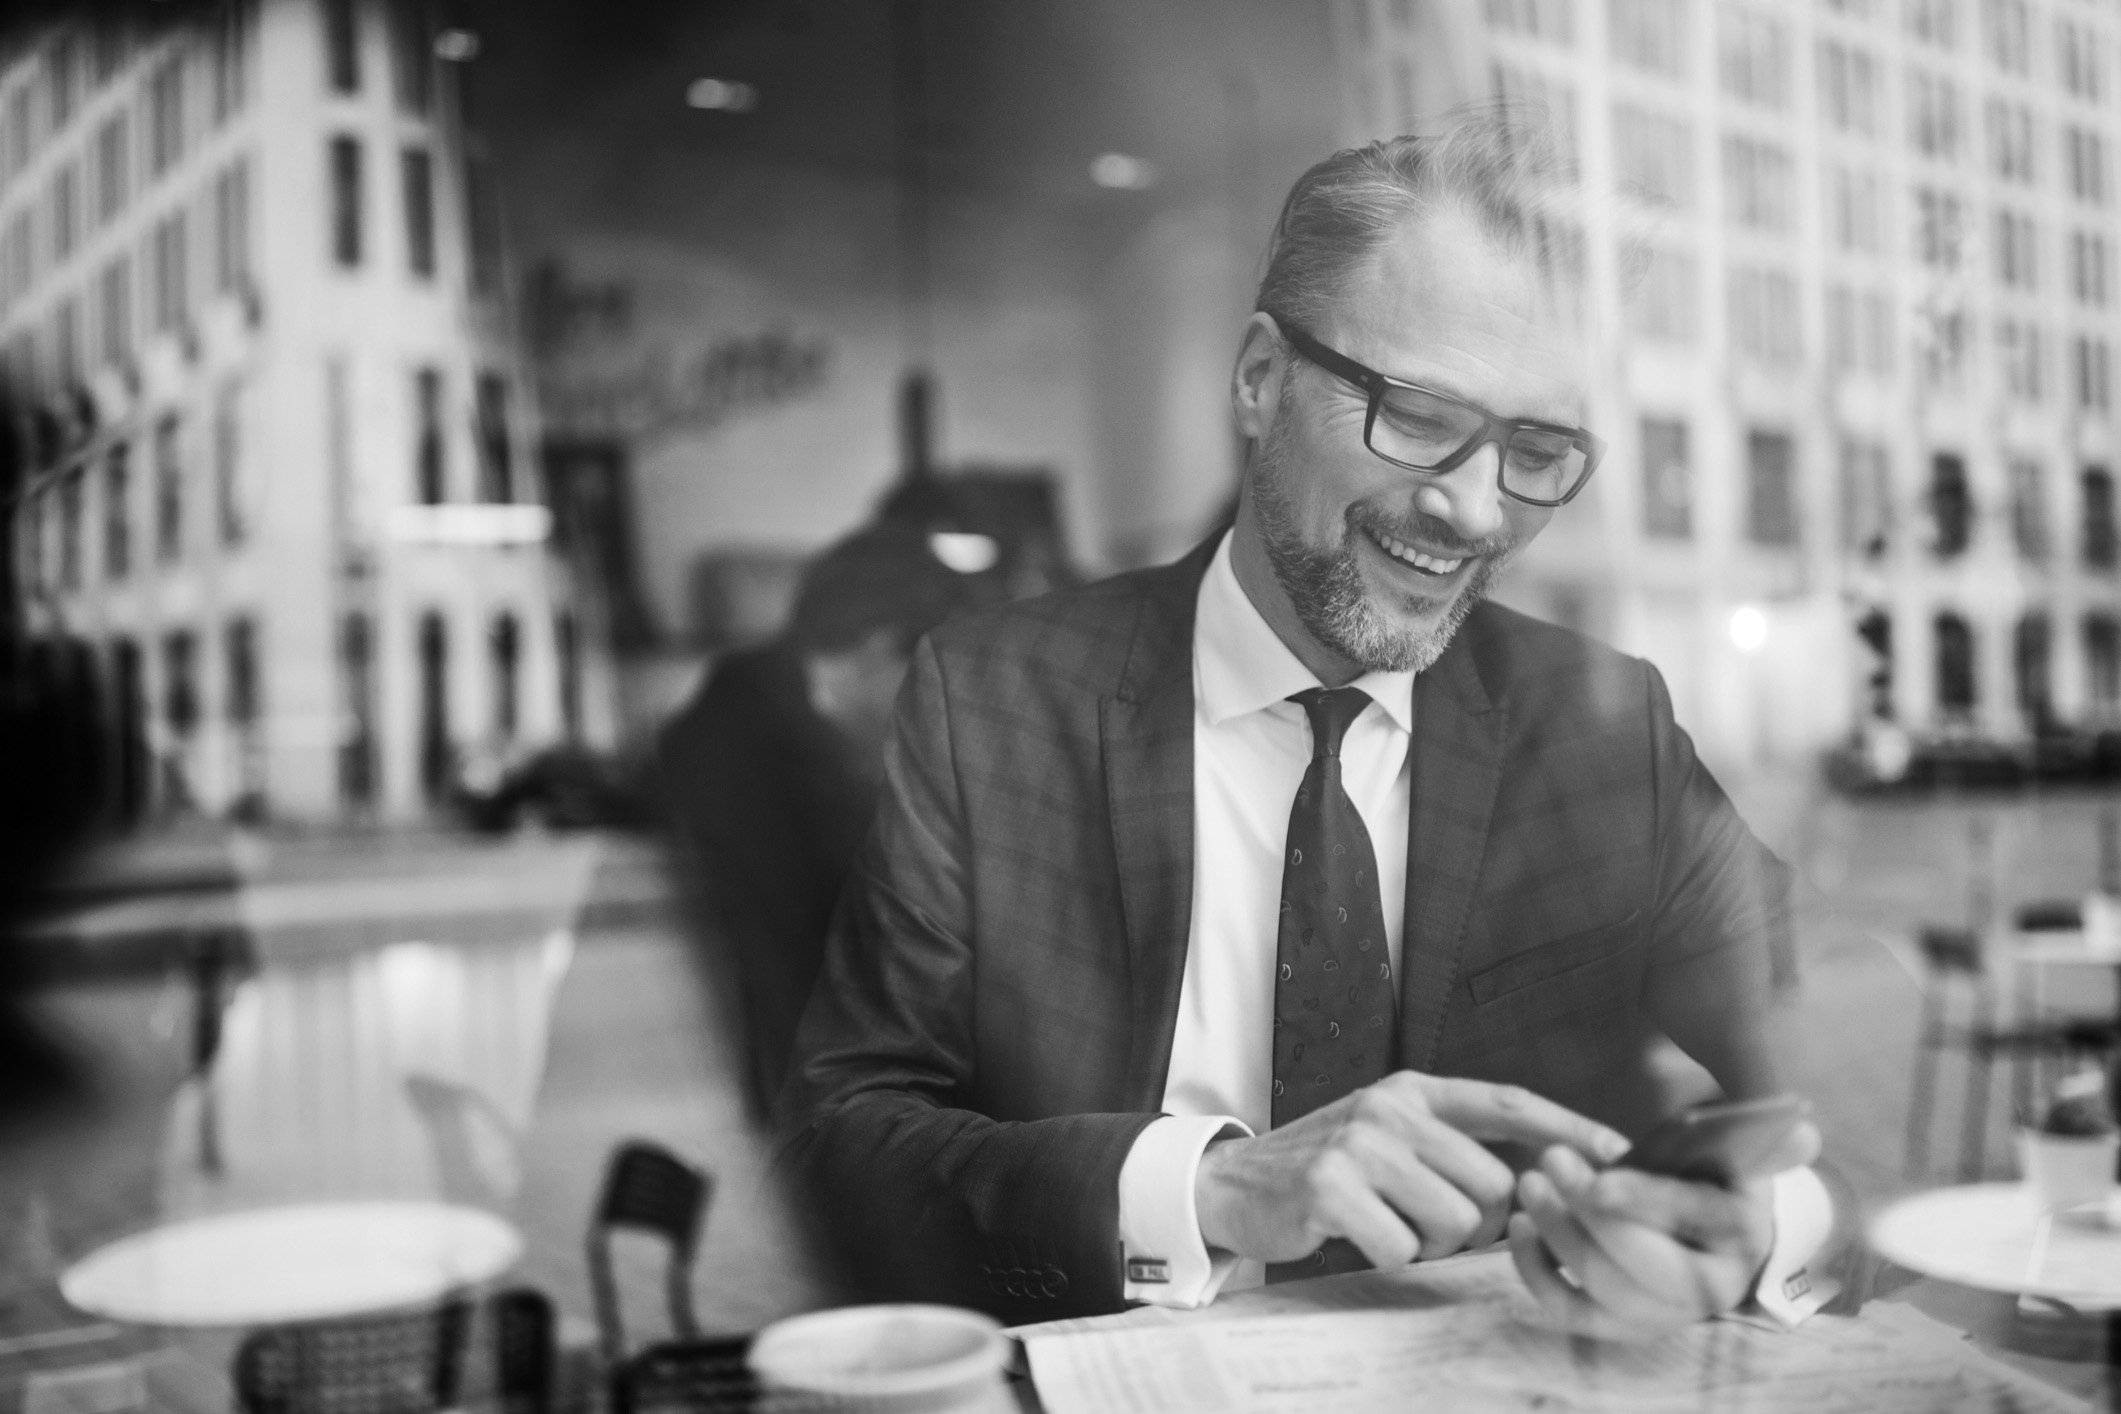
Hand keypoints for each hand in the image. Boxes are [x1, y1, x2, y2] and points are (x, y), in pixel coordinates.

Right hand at [1194, 1073, 1630, 1269]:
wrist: (1234, 1183)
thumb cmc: (1329, 1168)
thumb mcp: (1391, 1136)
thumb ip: (1453, 1145)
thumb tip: (1540, 1181)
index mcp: (1413, 1091)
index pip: (1507, 1102)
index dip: (1567, 1128)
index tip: (1619, 1152)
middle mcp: (1391, 1109)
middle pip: (1493, 1184)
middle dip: (1476, 1223)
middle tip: (1428, 1222)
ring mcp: (1359, 1144)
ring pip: (1455, 1220)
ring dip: (1430, 1242)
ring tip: (1388, 1223)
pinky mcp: (1331, 1187)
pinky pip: (1402, 1247)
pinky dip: (1388, 1256)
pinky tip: (1356, 1234)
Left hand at [1508, 1120, 1821, 1340]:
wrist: (1704, 1219)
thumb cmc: (1709, 1165)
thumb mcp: (1733, 1142)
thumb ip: (1756, 1134)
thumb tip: (1806, 1133)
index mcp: (1743, 1231)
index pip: (1692, 1217)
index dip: (1642, 1198)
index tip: (1594, 1176)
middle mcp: (1712, 1286)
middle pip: (1645, 1266)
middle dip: (1589, 1216)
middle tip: (1547, 1163)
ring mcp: (1667, 1313)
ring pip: (1605, 1289)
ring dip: (1557, 1236)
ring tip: (1530, 1184)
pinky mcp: (1623, 1324)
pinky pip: (1572, 1312)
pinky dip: (1536, 1273)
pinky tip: (1517, 1227)